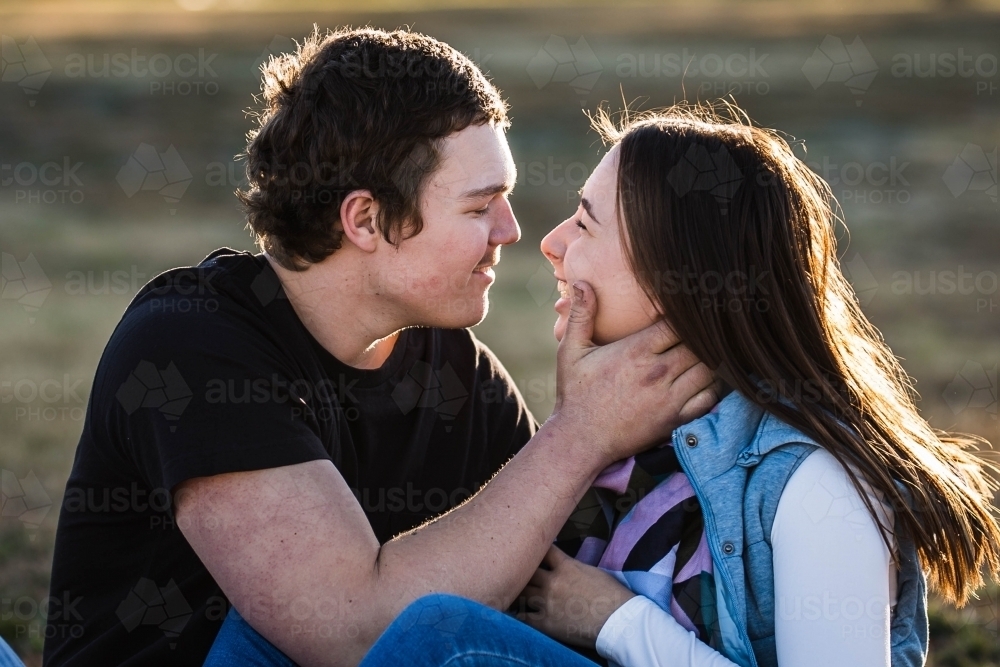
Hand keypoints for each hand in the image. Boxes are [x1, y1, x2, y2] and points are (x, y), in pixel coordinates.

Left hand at [516, 545, 635, 648]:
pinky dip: (518, 613)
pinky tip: (515, 612)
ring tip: (512, 590)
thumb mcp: (593, 572)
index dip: (536, 549)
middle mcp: (552, 582)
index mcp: (566, 566)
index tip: (531, 549)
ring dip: (518, 591)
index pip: (544, 550)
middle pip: (527, 571)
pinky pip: (523, 616)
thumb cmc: (612, 595)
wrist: (618, 621)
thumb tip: (565, 567)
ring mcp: (546, 602)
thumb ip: (573, 567)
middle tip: (516, 570)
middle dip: (522, 570)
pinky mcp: (545, 623)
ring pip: (522, 592)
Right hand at [551, 280, 717, 466]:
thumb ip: (581, 315)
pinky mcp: (676, 419)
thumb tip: (582, 282)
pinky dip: (713, 387)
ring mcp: (670, 398)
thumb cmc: (576, 394)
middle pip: (700, 344)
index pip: (678, 323)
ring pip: (710, 369)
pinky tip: (704, 379)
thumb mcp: (571, 351)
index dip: (686, 314)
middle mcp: (658, 373)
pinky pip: (710, 398)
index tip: (686, 310)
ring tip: (706, 351)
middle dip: (702, 336)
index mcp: (636, 351)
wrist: (580, 440)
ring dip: (711, 359)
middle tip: (703, 329)